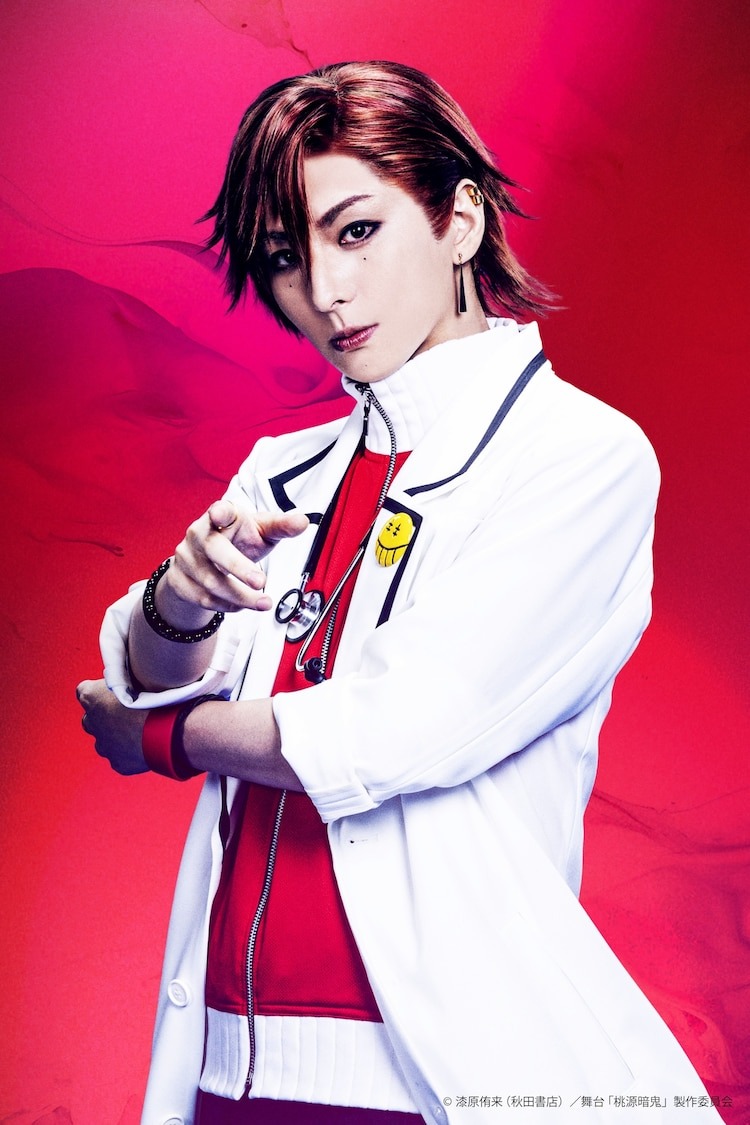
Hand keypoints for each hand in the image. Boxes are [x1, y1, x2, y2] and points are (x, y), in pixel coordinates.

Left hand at [77, 678, 148, 774]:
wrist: (168, 730)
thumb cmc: (154, 699)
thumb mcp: (137, 678)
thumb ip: (124, 681)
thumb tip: (127, 679)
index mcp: (92, 696)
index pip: (83, 690)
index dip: (98, 691)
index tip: (110, 692)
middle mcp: (92, 722)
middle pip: (91, 718)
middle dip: (104, 717)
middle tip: (126, 713)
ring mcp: (104, 745)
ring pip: (104, 741)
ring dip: (116, 736)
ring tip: (139, 731)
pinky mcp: (117, 762)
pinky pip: (120, 757)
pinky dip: (130, 753)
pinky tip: (145, 745)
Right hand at [161, 498, 308, 622]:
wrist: (205, 561)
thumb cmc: (238, 539)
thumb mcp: (261, 530)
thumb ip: (281, 526)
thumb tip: (302, 522)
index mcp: (221, 516)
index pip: (219, 511)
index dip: (220, 513)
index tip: (219, 514)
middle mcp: (198, 534)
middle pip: (214, 550)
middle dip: (238, 568)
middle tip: (261, 581)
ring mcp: (185, 558)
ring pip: (210, 581)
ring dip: (240, 596)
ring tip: (264, 603)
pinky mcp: (178, 580)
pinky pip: (203, 598)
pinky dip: (226, 605)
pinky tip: (242, 605)